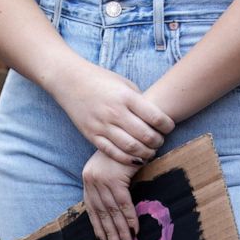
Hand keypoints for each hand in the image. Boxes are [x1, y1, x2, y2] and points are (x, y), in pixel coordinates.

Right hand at [50, 59, 174, 166]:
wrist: (69, 80)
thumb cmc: (101, 81)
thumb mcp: (125, 84)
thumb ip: (140, 101)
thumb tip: (157, 120)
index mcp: (126, 97)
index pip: (155, 117)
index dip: (167, 126)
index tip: (169, 128)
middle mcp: (115, 112)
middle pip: (145, 135)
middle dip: (158, 142)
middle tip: (160, 142)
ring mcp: (102, 125)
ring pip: (131, 148)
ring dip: (145, 153)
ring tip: (149, 151)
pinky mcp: (92, 135)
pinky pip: (113, 153)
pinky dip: (127, 159)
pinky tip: (134, 158)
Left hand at [81, 149, 141, 239]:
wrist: (136, 131)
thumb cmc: (129, 151)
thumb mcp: (114, 169)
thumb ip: (110, 186)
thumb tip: (115, 210)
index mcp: (88, 178)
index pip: (91, 208)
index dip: (98, 226)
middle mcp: (91, 179)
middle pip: (101, 212)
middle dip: (110, 233)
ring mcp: (101, 178)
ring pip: (112, 210)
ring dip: (121, 230)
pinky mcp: (114, 177)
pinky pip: (123, 203)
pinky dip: (129, 218)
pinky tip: (134, 230)